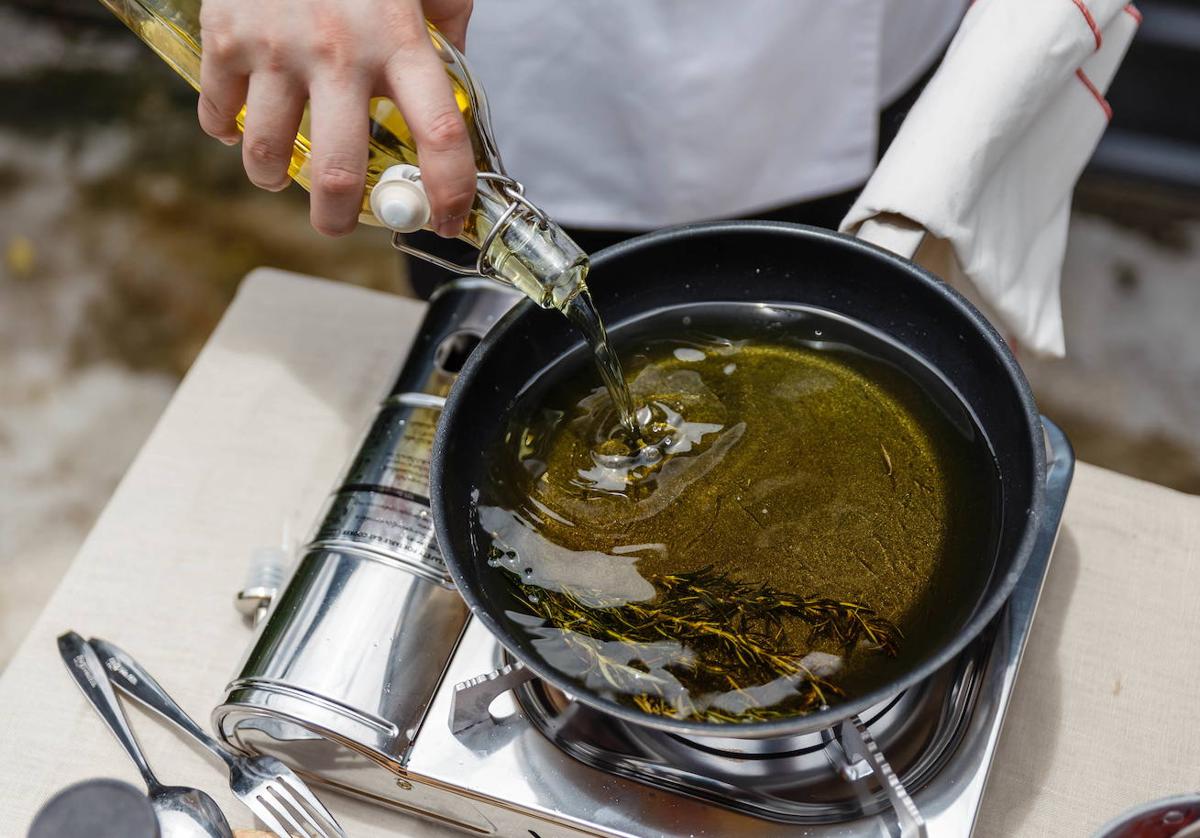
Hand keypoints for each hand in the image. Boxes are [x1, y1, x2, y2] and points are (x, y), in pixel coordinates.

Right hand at [197, 0, 475, 236]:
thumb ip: (446, 25)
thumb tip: (453, 78)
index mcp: (400, 39)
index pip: (439, 136)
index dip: (449, 192)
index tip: (447, 221)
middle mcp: (340, 52)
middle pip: (338, 170)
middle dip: (337, 217)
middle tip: (338, 222)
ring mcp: (277, 47)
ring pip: (267, 153)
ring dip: (272, 177)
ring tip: (280, 173)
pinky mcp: (225, 36)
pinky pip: (217, 112)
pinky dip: (227, 130)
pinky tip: (241, 123)